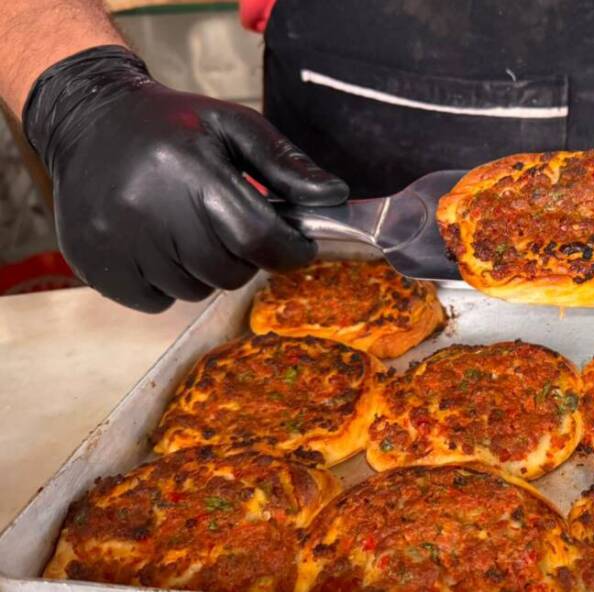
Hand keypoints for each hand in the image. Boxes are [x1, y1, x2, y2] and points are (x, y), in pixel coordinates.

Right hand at [22, 46, 347, 311]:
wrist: (91, 120)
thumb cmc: (174, 126)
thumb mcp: (235, 127)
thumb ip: (286, 164)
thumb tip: (334, 196)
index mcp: (190, 170)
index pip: (257, 237)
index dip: (289, 250)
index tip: (298, 246)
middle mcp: (148, 207)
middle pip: (228, 271)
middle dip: (243, 256)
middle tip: (228, 225)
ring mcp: (117, 239)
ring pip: (193, 290)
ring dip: (203, 269)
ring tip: (188, 228)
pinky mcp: (95, 263)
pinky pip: (156, 301)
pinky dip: (166, 284)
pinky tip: (159, 245)